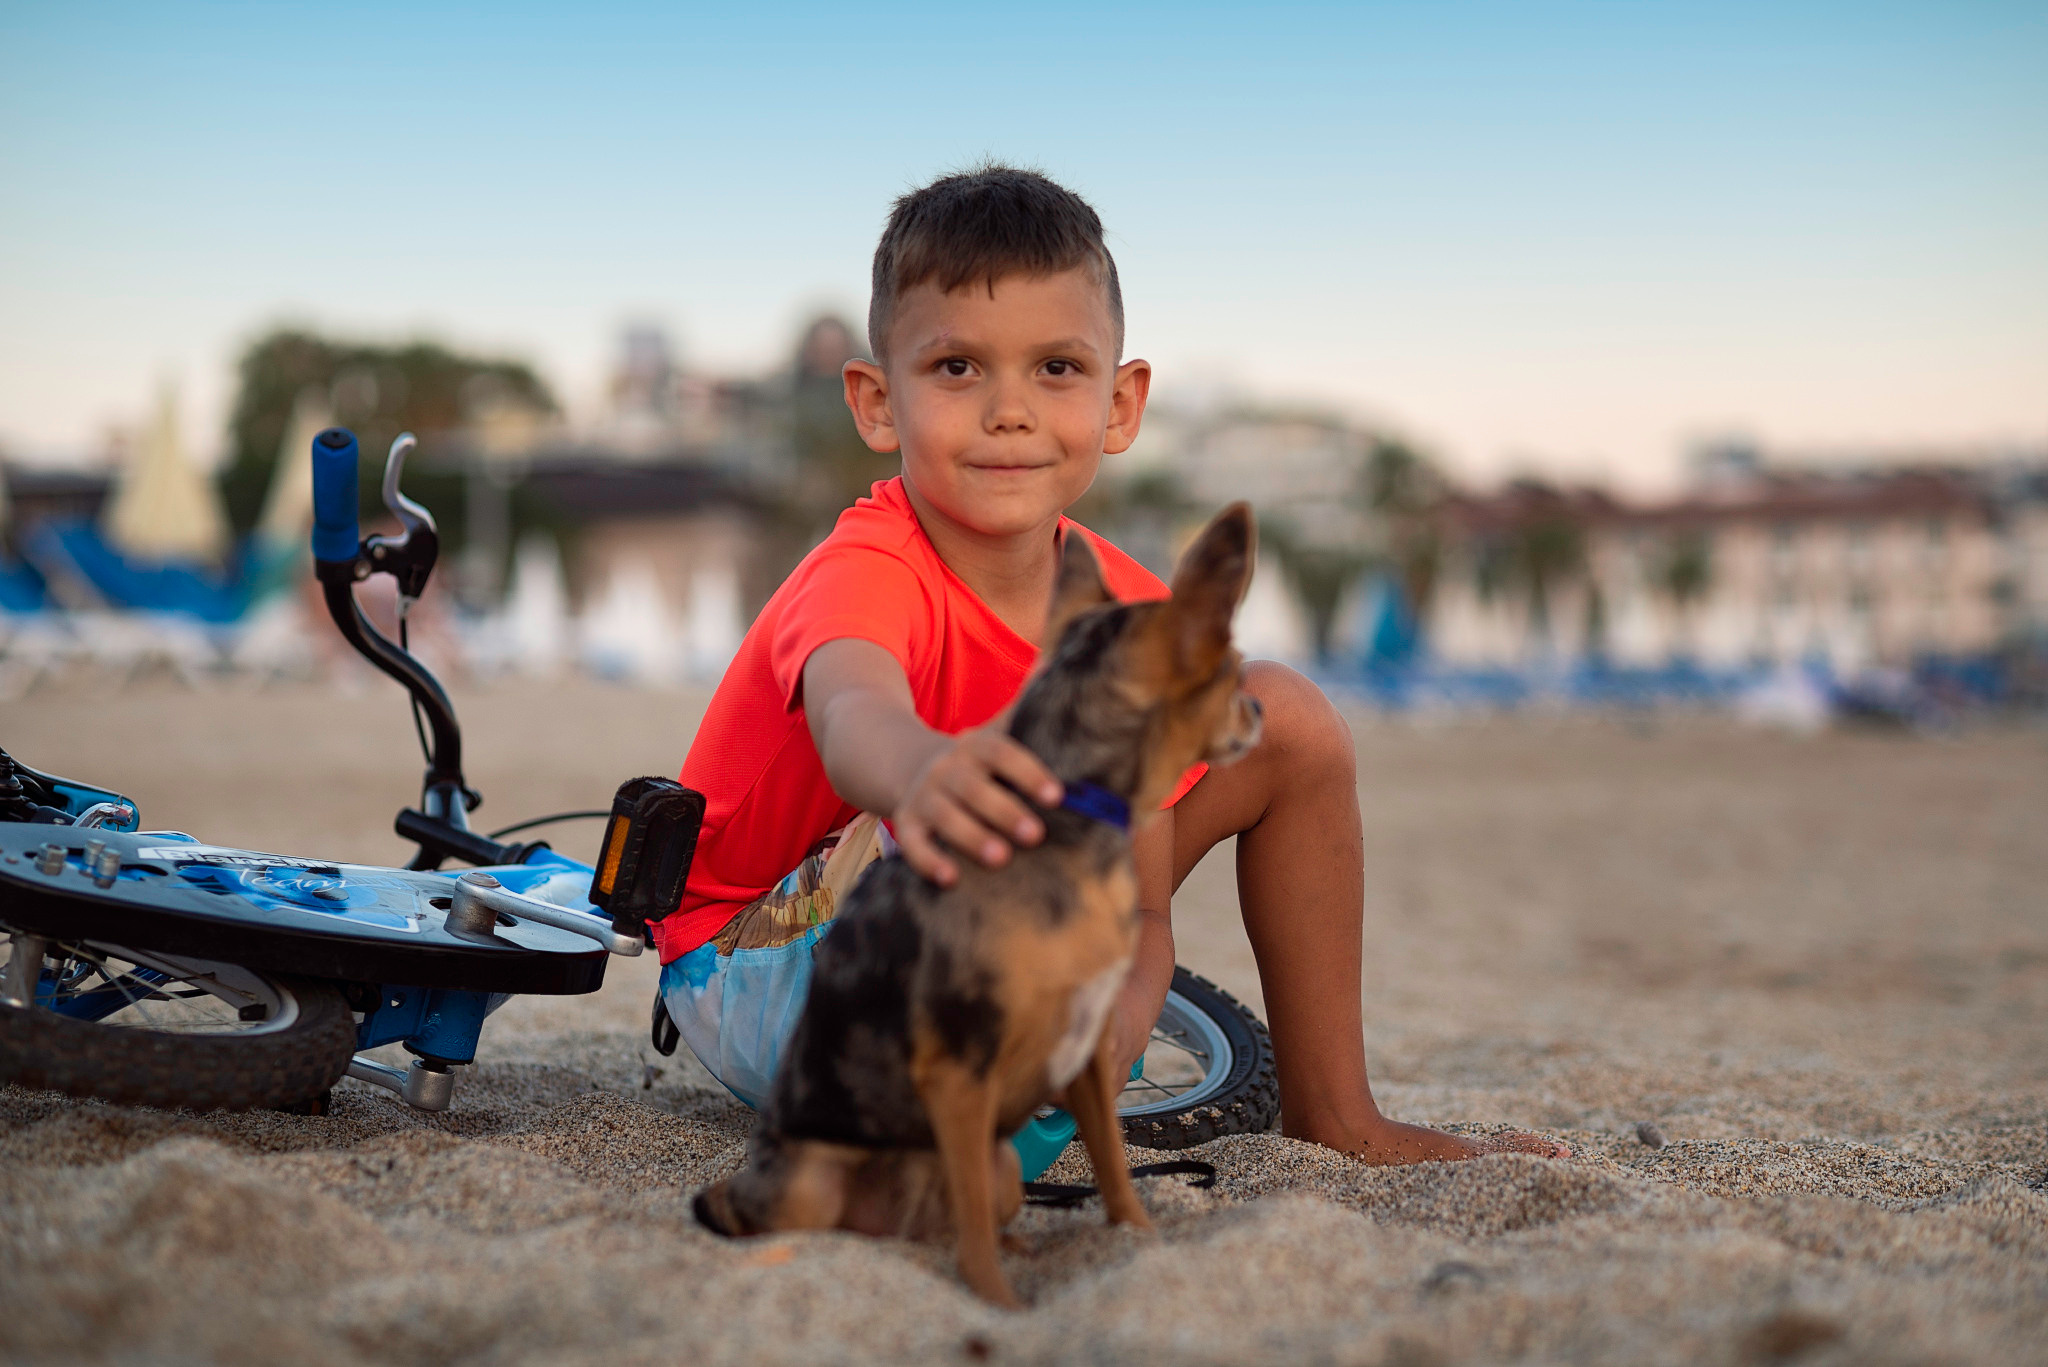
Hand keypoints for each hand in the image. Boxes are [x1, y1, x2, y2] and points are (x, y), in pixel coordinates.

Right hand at [892, 725, 1061, 885]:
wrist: (911, 769)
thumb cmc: (977, 766)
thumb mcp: (995, 738)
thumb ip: (1025, 716)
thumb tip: (1056, 670)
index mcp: (975, 747)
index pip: (1000, 752)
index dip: (1028, 772)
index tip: (1056, 796)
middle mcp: (946, 769)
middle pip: (973, 787)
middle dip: (1004, 811)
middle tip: (1035, 835)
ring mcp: (923, 797)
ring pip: (945, 815)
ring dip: (972, 837)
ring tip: (1000, 859)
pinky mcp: (906, 825)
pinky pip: (913, 844)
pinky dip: (928, 861)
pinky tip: (951, 879)